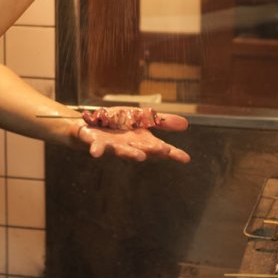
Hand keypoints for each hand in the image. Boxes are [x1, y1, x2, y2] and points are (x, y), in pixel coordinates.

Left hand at [73, 113, 189, 163]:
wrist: (90, 123)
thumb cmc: (118, 123)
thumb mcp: (142, 118)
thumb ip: (161, 122)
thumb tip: (186, 124)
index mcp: (142, 140)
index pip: (160, 148)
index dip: (173, 153)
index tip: (186, 158)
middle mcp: (129, 146)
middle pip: (143, 149)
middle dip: (152, 150)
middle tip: (164, 150)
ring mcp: (112, 146)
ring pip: (122, 151)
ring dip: (130, 154)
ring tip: (140, 157)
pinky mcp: (96, 142)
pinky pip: (96, 147)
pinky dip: (96, 150)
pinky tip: (95, 153)